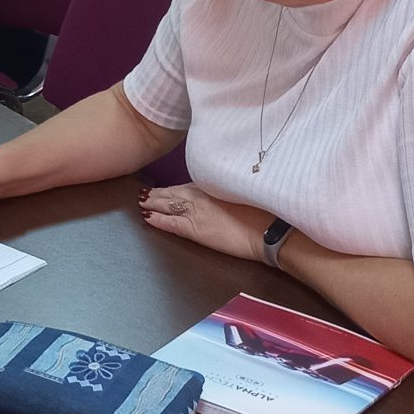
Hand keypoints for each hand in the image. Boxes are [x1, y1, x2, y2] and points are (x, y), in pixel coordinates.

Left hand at [138, 183, 274, 263]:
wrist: (270, 229)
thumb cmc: (266, 212)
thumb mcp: (245, 192)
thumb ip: (228, 189)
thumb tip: (223, 192)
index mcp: (214, 184)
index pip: (188, 185)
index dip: (175, 187)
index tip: (165, 187)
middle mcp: (201, 194)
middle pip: (174, 192)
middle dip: (159, 193)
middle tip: (145, 192)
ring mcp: (195, 211)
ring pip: (168, 204)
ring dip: (154, 202)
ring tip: (143, 201)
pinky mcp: (194, 228)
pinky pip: (170, 223)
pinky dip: (158, 219)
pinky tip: (147, 217)